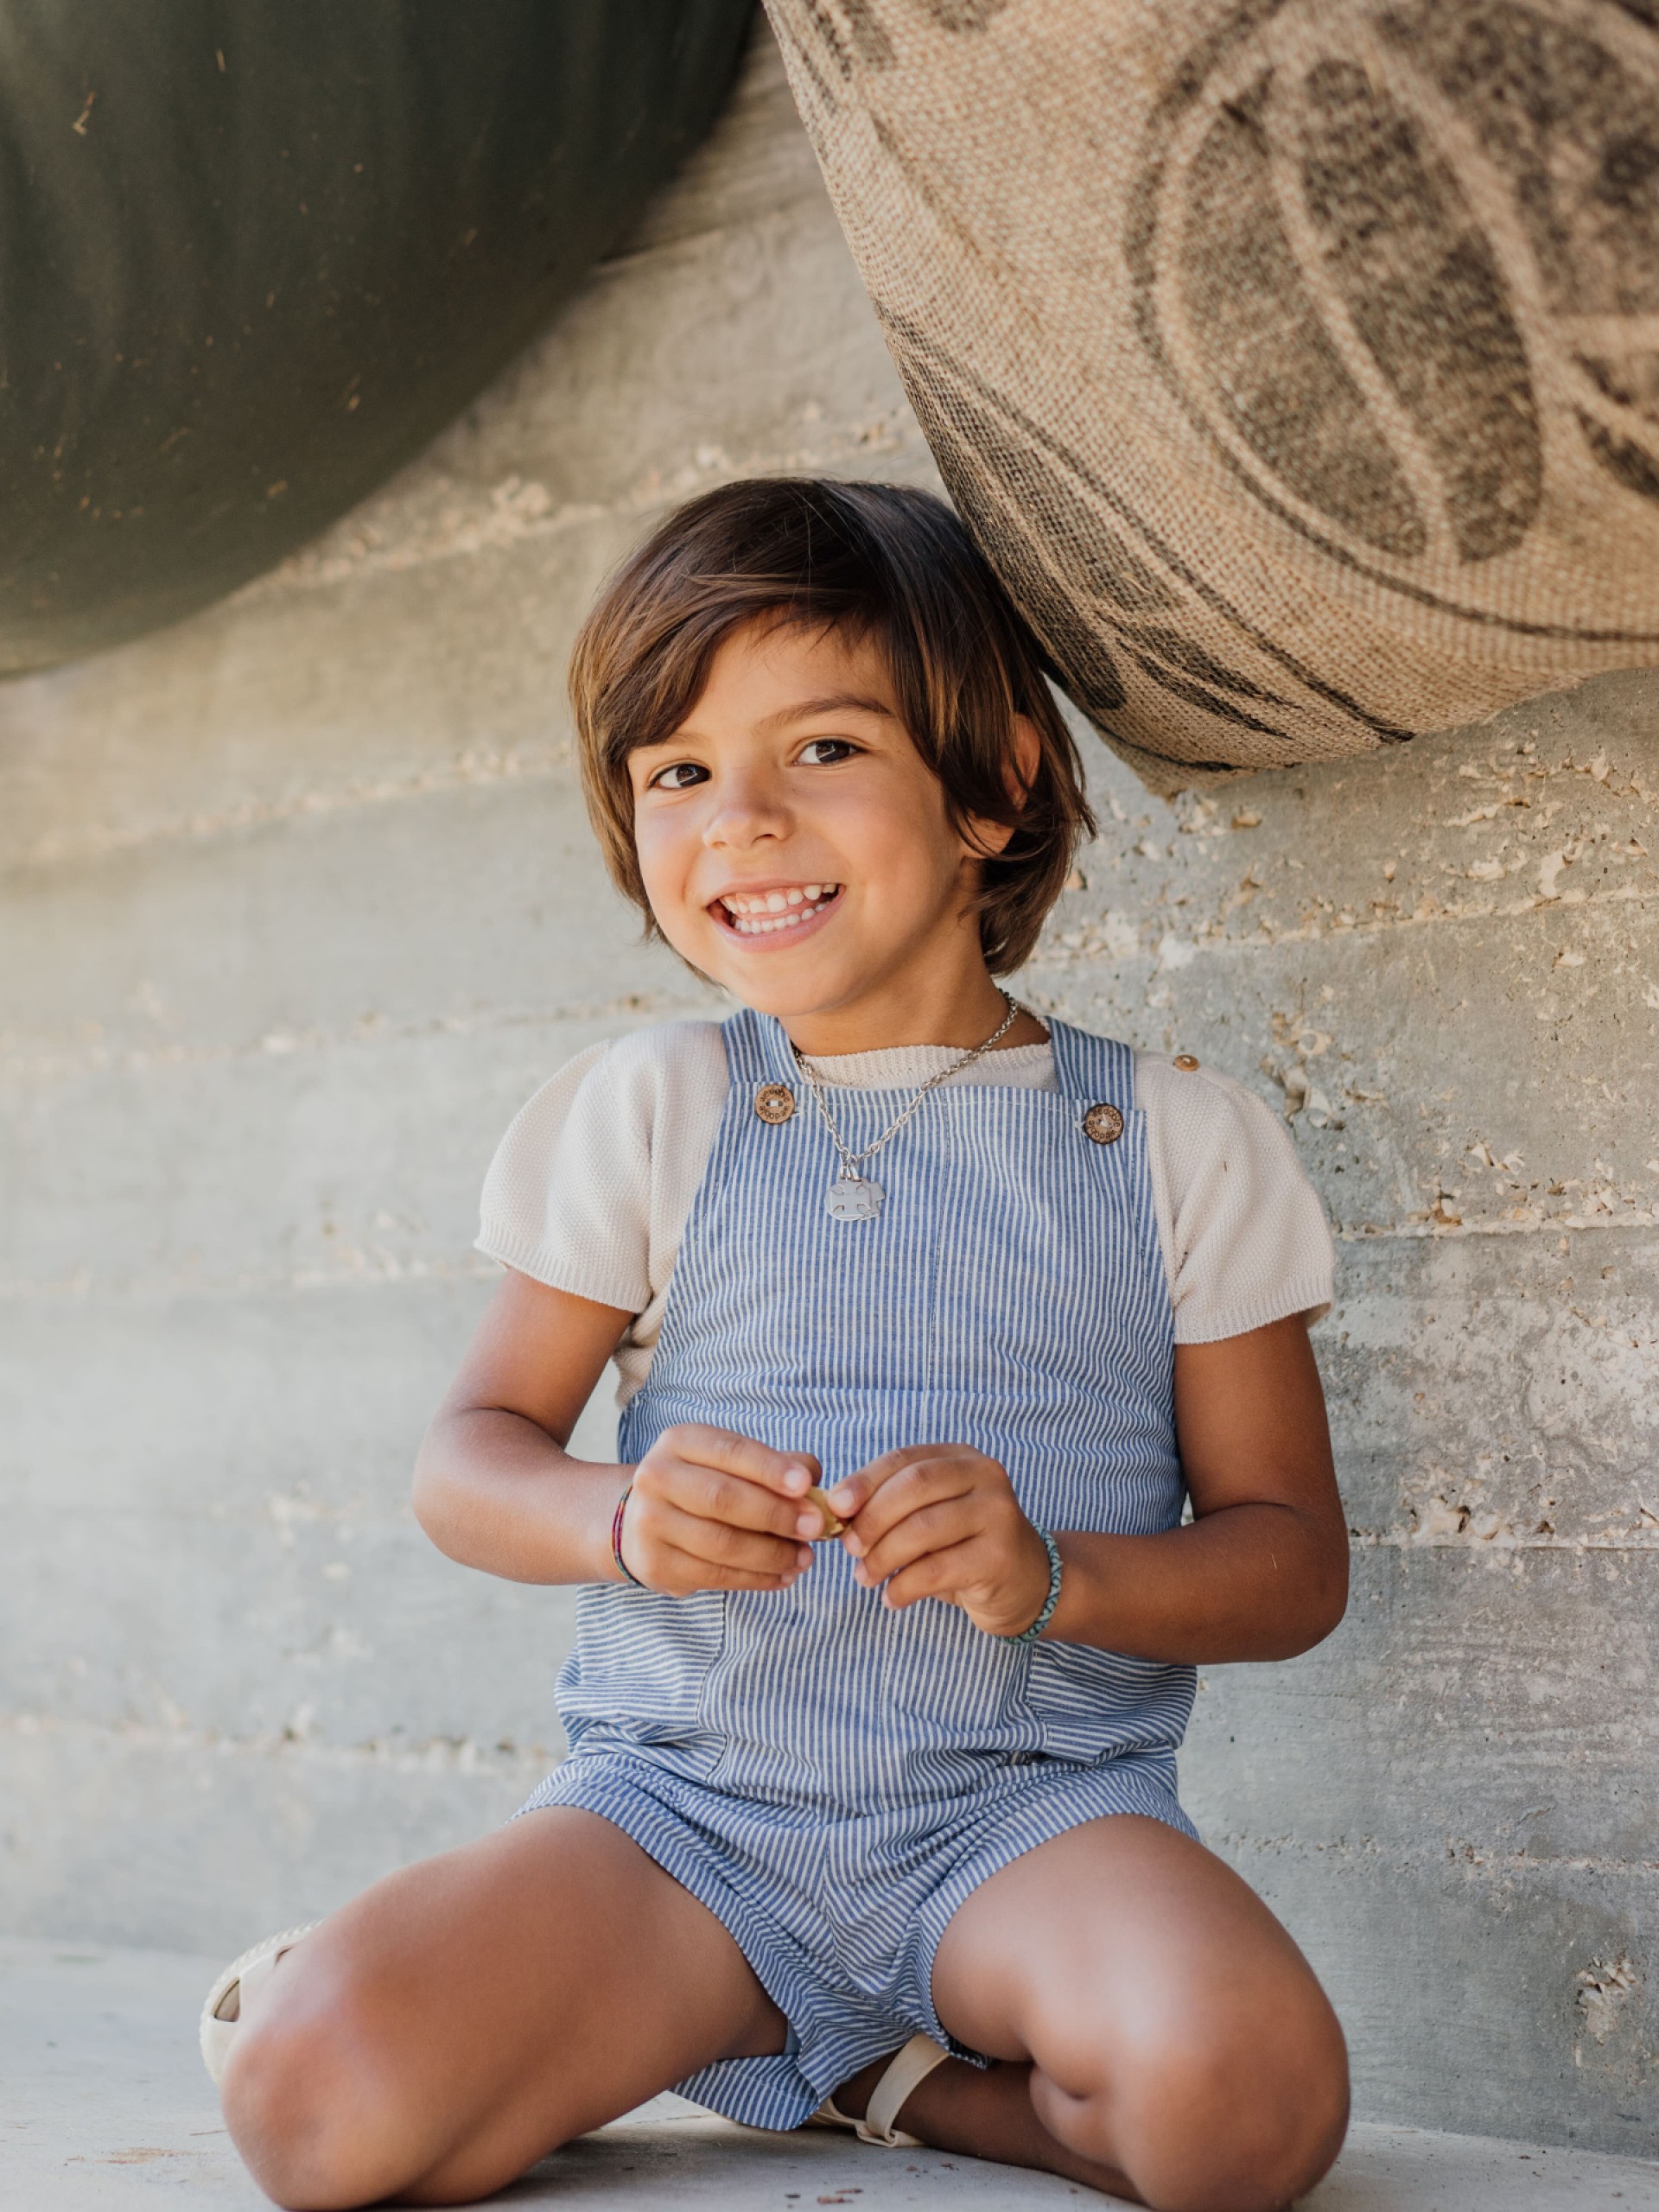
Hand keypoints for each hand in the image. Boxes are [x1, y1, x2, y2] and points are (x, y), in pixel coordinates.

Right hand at [618, 1424, 825, 1594]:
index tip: (806, 1485)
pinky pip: (715, 1576)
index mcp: (679, 1442)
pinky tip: (782, 1576)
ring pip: (721, 1543)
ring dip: (772, 1554)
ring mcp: (649, 1524)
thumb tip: (813, 1485)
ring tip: (804, 1558)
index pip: (729, 1450)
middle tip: (815, 1527)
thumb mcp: (732, 1464)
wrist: (642, 1523)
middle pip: (723, 1498)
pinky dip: (756, 1579)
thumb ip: (776, 1465)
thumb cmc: (704, 1485)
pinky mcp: (655, 1565)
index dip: (769, 1468)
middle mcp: (656, 1477)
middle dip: (776, 1514)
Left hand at [825, 1445, 1052, 1638]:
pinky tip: (891, 1599)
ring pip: (922, 1529)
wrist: (1027, 1583)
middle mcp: (985, 1477)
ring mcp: (998, 1515)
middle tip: (849, 1548)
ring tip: (865, 1577)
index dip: (864, 1480)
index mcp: (962, 1458)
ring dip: (882, 1556)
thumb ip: (893, 1506)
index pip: (905, 1460)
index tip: (834, 1506)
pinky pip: (935, 1570)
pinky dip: (903, 1587)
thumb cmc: (964, 1546)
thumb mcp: (932, 1515)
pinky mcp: (999, 1557)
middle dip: (872, 1518)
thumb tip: (836, 1514)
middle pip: (913, 1487)